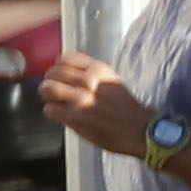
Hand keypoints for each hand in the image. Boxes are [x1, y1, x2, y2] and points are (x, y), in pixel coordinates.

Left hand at [36, 55, 150, 157]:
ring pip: (48, 88)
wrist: (143, 131)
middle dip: (50, 82)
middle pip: (53, 73)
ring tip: (57, 103)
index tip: (63, 78)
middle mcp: (91, 80)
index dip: (59, 68)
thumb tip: (68, 76)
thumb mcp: (114, 82)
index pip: (65, 59)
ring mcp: (83, 98)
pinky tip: (64, 117)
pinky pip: (51, 109)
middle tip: (55, 93)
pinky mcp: (78, 115)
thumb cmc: (128, 111)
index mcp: (101, 70)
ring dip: (49, 97)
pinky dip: (54, 113)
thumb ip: (94, 75)